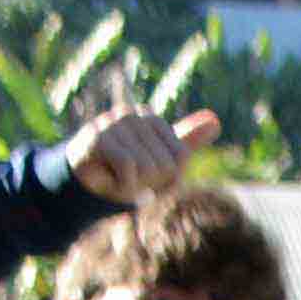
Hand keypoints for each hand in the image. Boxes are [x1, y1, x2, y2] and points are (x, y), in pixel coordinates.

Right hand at [72, 107, 225, 205]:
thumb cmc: (126, 171)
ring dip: (135, 185)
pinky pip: (130, 170)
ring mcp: (114, 123)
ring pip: (148, 169)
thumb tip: (215, 121)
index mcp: (151, 118)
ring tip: (118, 176)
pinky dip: (122, 185)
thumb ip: (187, 143)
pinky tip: (109, 178)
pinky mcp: (99, 137)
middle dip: (150, 183)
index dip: (168, 178)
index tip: (148, 174)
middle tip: (129, 176)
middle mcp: (133, 114)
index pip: (181, 158)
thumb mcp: (161, 160)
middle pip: (166, 166)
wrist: (84, 183)